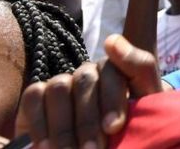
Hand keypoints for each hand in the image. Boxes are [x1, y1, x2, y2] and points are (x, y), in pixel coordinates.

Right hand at [17, 34, 165, 148]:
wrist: (115, 141)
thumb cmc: (132, 124)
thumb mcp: (147, 102)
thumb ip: (140, 69)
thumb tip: (112, 40)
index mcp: (117, 70)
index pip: (115, 70)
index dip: (113, 98)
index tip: (113, 127)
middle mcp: (89, 71)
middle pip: (86, 80)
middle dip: (88, 120)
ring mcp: (63, 82)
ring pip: (59, 87)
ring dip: (64, 126)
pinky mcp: (37, 95)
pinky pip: (33, 97)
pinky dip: (39, 123)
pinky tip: (46, 147)